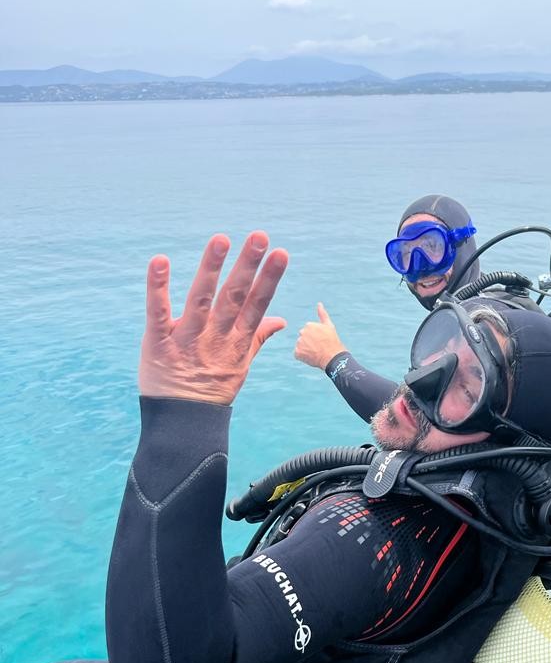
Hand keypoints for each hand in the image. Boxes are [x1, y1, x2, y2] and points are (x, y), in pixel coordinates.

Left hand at [139, 231, 287, 404]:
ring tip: (221, 240)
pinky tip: (159, 261)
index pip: (256, 305)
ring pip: (201, 300)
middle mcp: (215, 338)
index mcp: (236, 341)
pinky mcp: (158, 343)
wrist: (183, 424)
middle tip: (259, 238)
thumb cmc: (212, 390)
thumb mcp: (240, 365)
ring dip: (211, 269)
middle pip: (234, 297)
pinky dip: (158, 288)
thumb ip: (258, 337)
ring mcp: (187, 340)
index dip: (268, 279)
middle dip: (247, 266)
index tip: (280, 254)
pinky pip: (158, 313)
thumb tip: (281, 320)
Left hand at [294, 302, 345, 368]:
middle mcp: (302, 332)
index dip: (316, 337)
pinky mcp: (297, 353)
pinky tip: (311, 357)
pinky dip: (303, 357)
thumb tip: (319, 304)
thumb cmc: (332, 341)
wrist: (332, 357)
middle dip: (309, 342)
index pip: (309, 332)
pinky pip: (298, 354)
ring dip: (306, 349)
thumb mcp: (329, 326)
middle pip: (304, 338)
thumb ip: (322, 314)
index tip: (322, 341)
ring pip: (301, 346)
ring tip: (316, 352)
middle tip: (319, 347)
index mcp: (309, 325)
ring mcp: (299, 343)